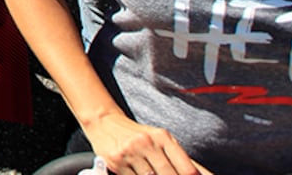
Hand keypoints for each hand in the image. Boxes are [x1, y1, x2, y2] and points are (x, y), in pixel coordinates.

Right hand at [82, 113, 209, 174]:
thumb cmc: (138, 134)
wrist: (104, 122)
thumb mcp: (160, 140)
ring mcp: (131, 152)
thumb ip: (181, 159)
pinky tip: (140, 174)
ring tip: (153, 174)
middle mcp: (147, 143)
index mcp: (163, 137)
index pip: (187, 168)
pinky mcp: (116, 161)